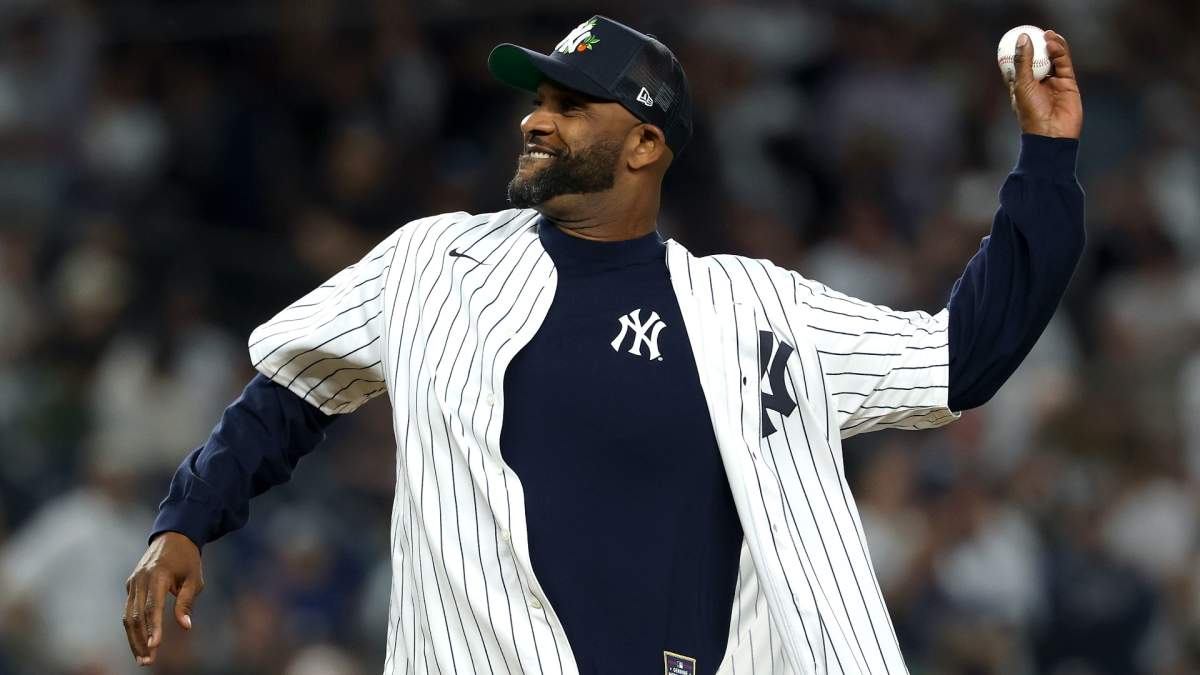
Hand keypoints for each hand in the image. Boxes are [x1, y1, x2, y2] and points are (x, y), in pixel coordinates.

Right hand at [122, 532, 203, 666]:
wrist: (173, 537)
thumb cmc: (188, 559)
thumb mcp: (195, 578)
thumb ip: (187, 601)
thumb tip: (185, 626)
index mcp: (158, 574)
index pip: (153, 606)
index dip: (153, 627)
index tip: (155, 646)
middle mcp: (140, 578)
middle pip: (135, 615)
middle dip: (140, 640)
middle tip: (147, 661)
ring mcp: (132, 582)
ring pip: (127, 616)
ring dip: (134, 639)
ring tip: (143, 659)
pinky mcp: (130, 586)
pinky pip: (128, 611)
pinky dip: (132, 629)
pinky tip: (139, 644)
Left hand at [1004, 30, 1082, 138]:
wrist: (1051, 133)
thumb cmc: (1031, 113)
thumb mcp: (1022, 85)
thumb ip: (1023, 61)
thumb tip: (1022, 39)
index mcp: (1022, 86)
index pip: (1019, 66)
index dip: (1019, 52)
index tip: (1017, 38)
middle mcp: (1038, 83)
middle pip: (1038, 60)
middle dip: (1037, 46)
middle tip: (1035, 32)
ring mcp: (1054, 83)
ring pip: (1053, 59)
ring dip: (1050, 46)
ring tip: (1047, 35)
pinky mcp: (1068, 83)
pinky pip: (1064, 64)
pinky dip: (1060, 52)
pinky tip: (1053, 43)